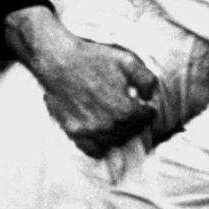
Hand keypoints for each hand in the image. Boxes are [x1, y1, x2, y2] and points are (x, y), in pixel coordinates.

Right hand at [5, 7, 156, 156]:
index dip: (149, 111)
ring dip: (121, 133)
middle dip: (136, 123)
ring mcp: (90, 130)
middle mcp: (108, 125)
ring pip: (114, 142)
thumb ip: (146, 79)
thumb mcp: (127, 61)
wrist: (59, 61)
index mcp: (124, 109)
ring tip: (120, 122)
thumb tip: (150, 96)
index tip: (146, 107)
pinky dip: (101, 145)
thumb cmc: (92, 58)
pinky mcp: (74, 132)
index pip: (146, 119)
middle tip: (134, 114)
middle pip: (131, 132)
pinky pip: (92, 150)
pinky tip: (103, 135)